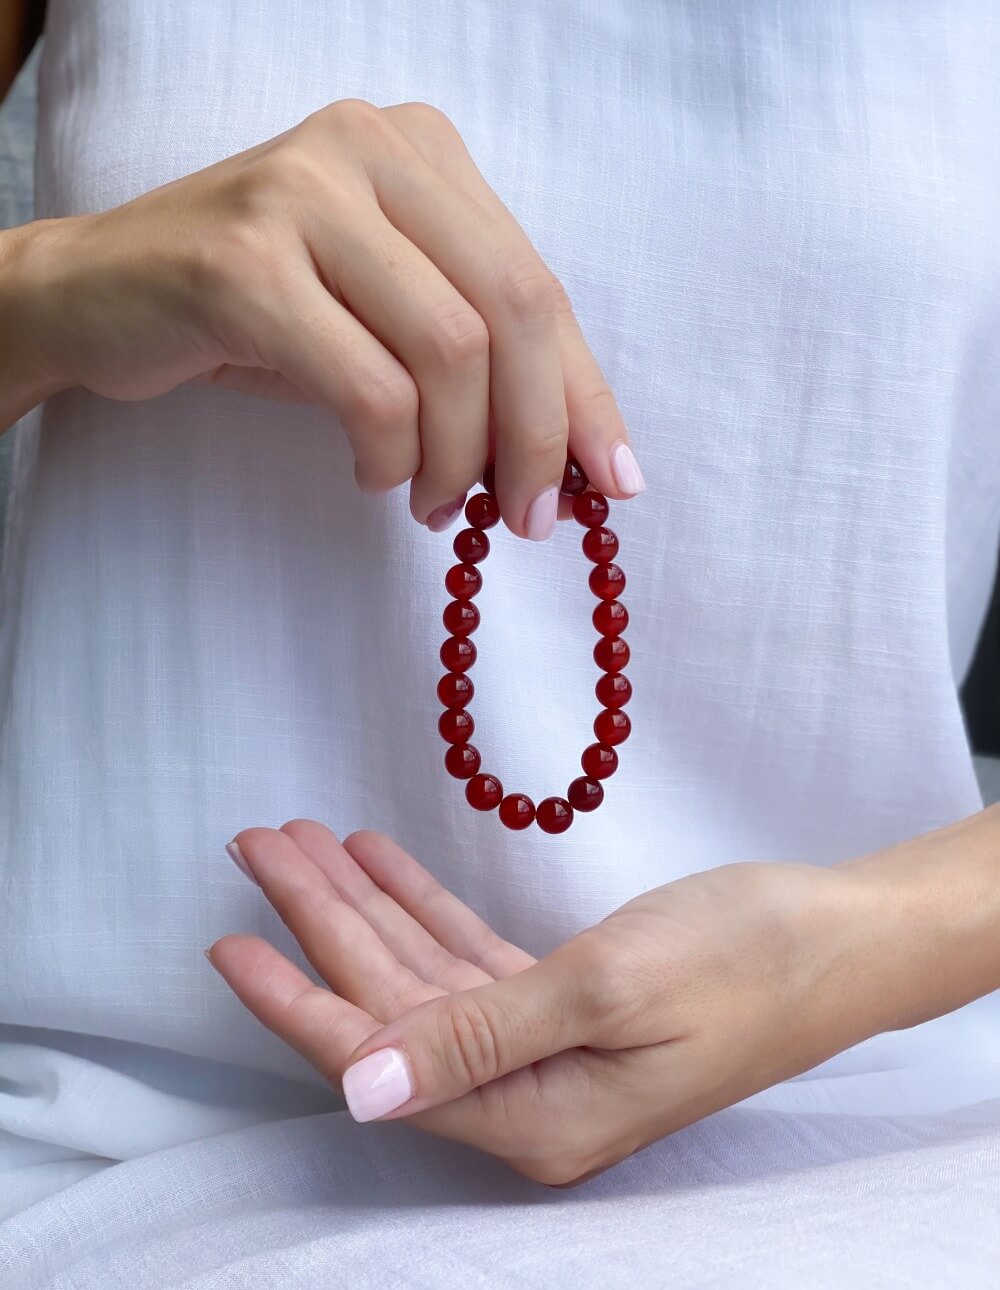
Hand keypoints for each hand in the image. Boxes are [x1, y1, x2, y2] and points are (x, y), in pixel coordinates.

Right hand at [0, 100, 643, 534]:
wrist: (95, 294)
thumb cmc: (254, 314)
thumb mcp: (379, 316)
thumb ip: (471, 358)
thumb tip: (570, 463)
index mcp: (420, 150)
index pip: (538, 283)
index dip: (584, 394)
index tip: (615, 483)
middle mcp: (370, 146)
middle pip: (513, 308)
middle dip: (535, 436)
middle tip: (530, 519)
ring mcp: (303, 193)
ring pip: (450, 350)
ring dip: (457, 458)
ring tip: (435, 505)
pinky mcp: (244, 263)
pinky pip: (368, 387)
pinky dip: (390, 456)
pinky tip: (372, 476)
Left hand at [207, 821, 887, 1185]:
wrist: (841, 938)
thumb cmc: (744, 958)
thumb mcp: (608, 989)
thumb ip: (478, 1038)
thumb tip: (362, 1091)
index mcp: (536, 1117)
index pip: (383, 1062)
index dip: (298, 1002)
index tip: (227, 943)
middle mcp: (531, 1097)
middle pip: (394, 1006)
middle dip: (321, 924)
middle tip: (260, 846)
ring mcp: (548, 1050)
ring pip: (426, 973)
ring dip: (365, 904)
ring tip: (303, 839)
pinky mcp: (568, 1005)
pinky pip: (471, 957)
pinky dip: (425, 906)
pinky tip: (380, 862)